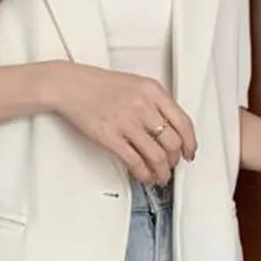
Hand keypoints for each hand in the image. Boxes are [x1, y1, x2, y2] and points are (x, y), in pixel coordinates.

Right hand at [47, 61, 196, 184]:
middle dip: (175, 159)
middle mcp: (142, 106)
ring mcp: (126, 122)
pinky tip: (144, 175)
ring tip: (160, 176)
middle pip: (172, 142)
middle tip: (172, 165)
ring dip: (162, 172)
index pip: (183, 122)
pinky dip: (144, 174)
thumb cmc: (98, 85)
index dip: (190, 142)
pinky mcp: (110, 138)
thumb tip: (169, 128)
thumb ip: (154, 103)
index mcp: (152, 91)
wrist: (70, 86)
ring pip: (157, 156)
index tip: (190, 151)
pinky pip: (135, 162)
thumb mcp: (135, 84)